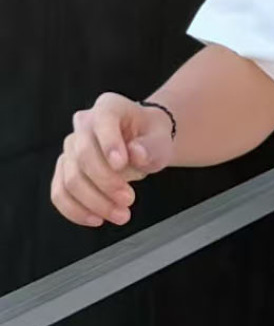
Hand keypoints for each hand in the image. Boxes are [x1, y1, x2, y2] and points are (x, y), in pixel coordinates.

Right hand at [50, 93, 175, 228]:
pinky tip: (95, 218)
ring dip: (94, 202)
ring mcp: (71, 147)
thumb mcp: (161, 138)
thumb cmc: (150, 137)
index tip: (121, 164)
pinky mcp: (65, 169)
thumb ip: (152, 146)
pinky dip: (75, 209)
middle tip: (128, 200)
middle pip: (83, 155)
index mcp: (109, 107)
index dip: (109, 143)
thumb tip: (136, 153)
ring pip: (70, 178)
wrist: (143, 144)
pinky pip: (60, 192)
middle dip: (106, 183)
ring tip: (120, 214)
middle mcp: (84, 124)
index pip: (103, 121)